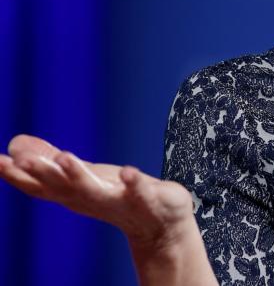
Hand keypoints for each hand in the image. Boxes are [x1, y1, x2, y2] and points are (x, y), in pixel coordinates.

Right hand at [0, 134, 192, 248]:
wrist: (160, 225)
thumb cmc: (118, 197)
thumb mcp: (82, 177)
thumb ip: (50, 161)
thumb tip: (15, 145)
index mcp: (73, 193)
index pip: (39, 185)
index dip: (16, 175)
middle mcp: (91, 198)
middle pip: (61, 186)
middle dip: (42, 173)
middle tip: (20, 160)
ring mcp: (119, 200)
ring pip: (93, 189)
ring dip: (78, 175)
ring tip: (65, 157)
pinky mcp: (148, 199)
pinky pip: (140, 192)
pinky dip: (133, 183)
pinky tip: (128, 172)